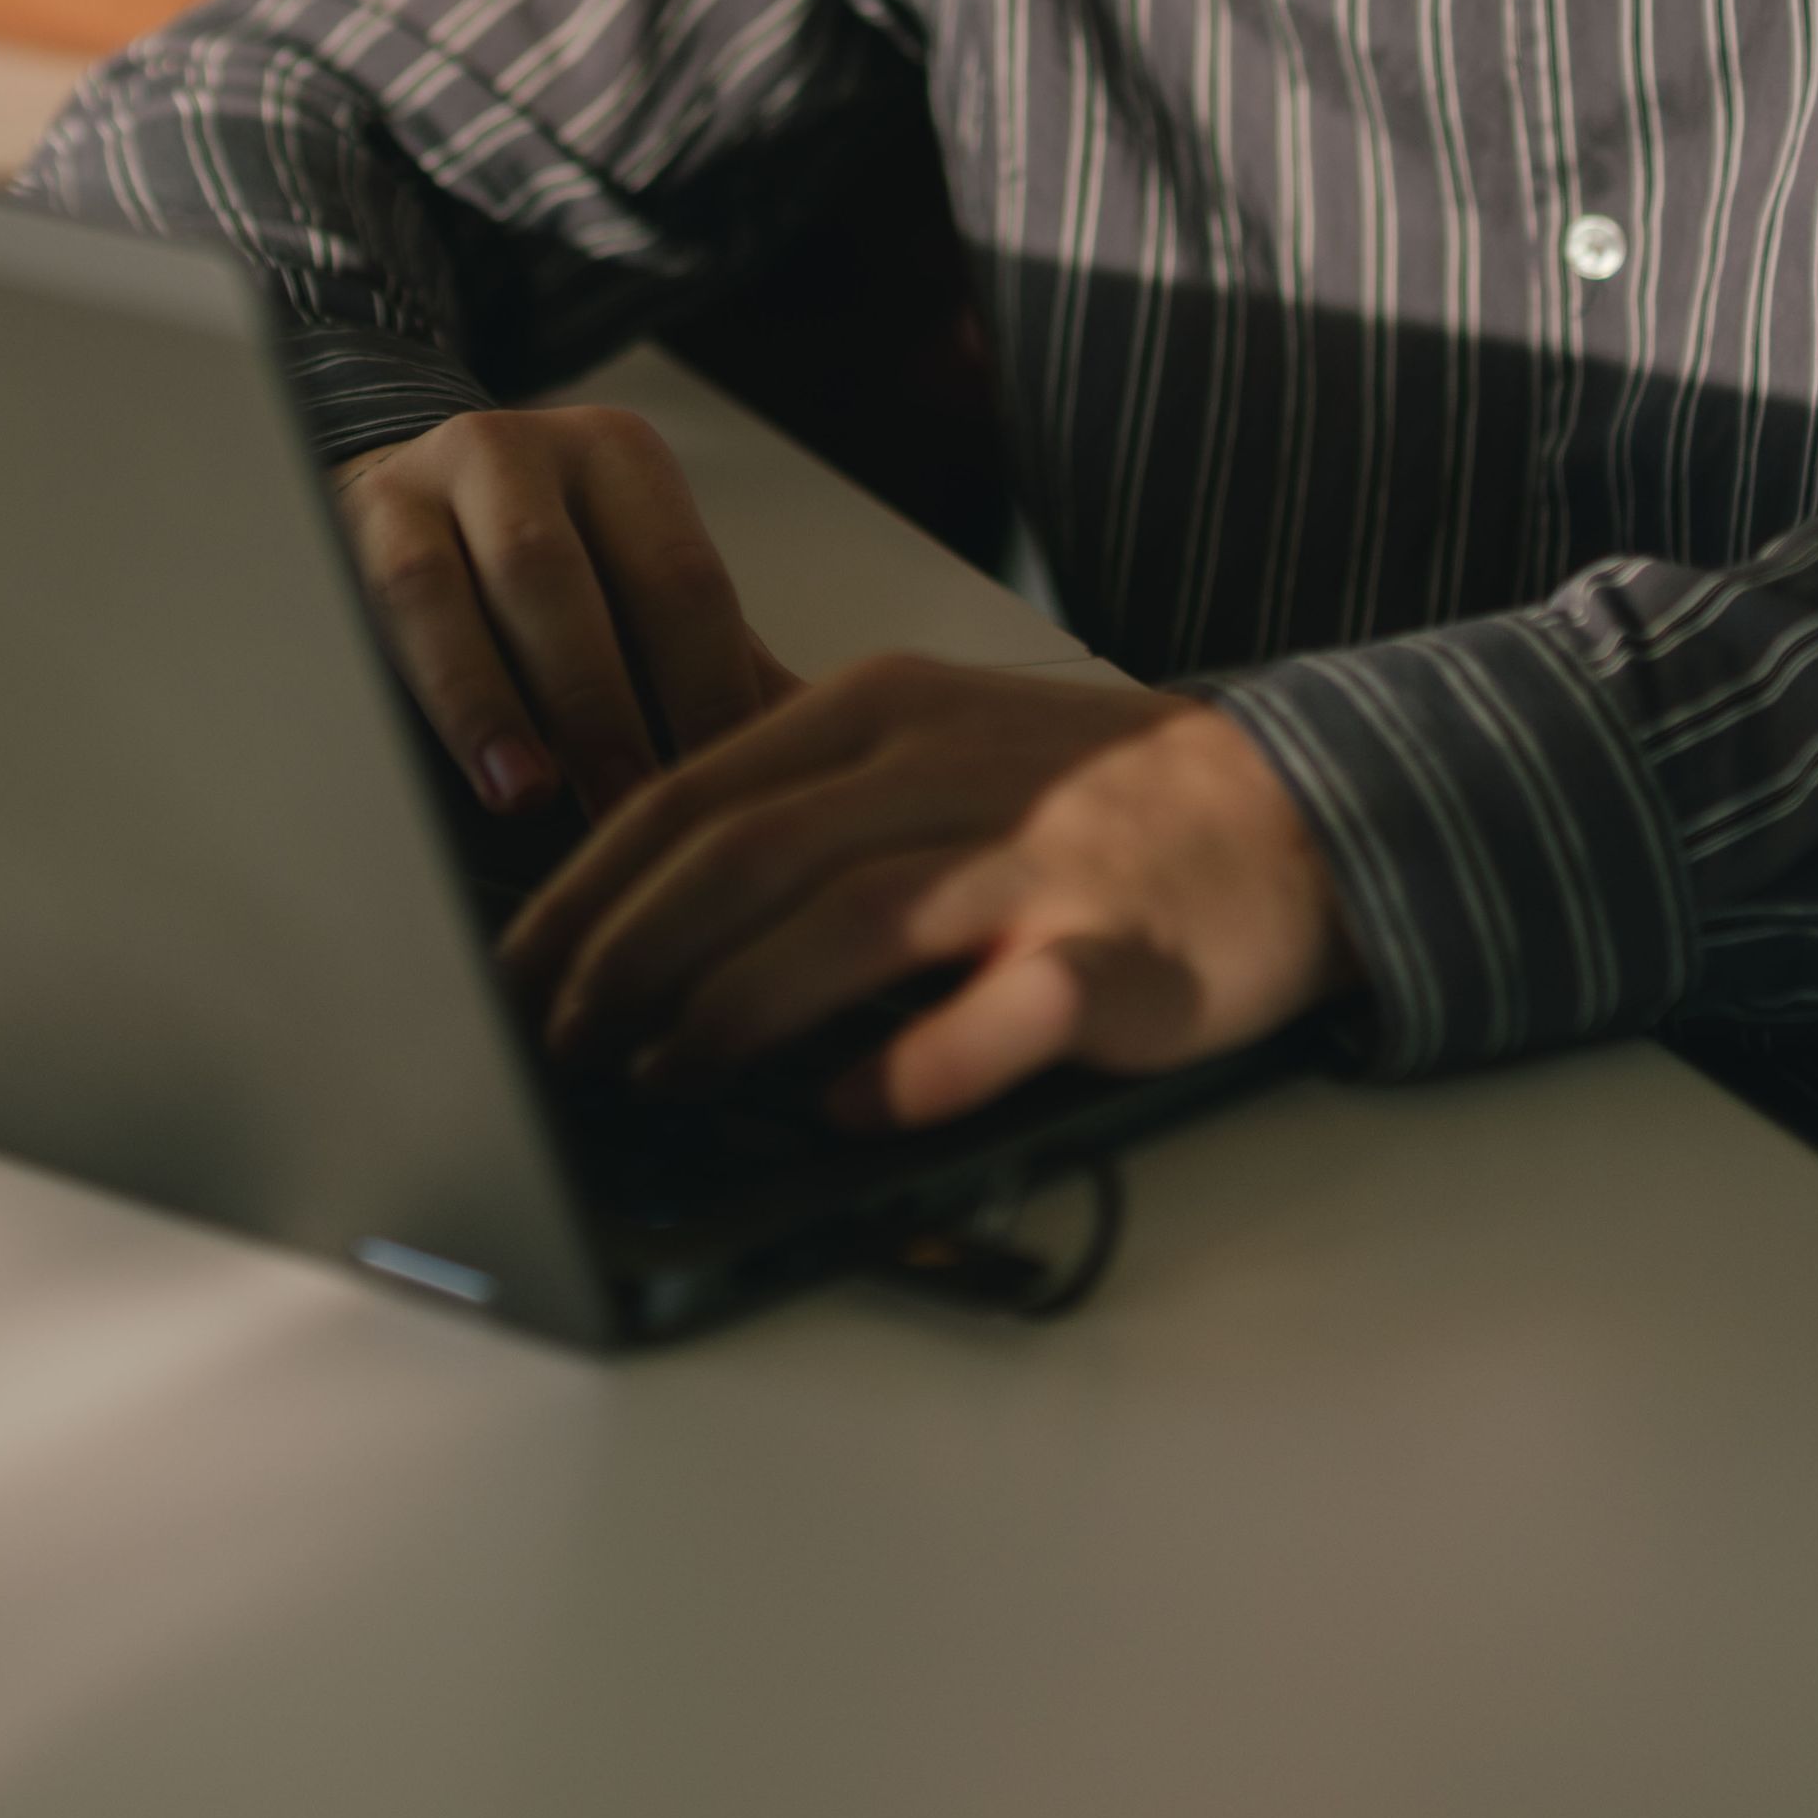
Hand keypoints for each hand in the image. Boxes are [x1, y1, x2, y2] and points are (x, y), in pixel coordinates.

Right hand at [334, 404, 795, 818]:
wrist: (402, 492)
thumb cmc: (546, 572)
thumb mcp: (633, 600)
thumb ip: (717, 671)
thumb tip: (819, 763)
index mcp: (622, 461)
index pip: (679, 580)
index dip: (706, 691)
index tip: (729, 793)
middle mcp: (529, 448)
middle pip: (565, 578)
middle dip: (600, 707)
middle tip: (631, 813)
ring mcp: (433, 475)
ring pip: (462, 585)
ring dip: (498, 701)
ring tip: (531, 796)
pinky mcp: (360, 516)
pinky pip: (396, 604)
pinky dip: (438, 690)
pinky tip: (465, 761)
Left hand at [500, 656, 1343, 1133]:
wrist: (1302, 809)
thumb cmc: (1091, 800)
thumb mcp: (934, 747)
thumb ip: (803, 806)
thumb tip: (635, 903)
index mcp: (884, 709)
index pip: (691, 793)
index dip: (586, 890)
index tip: (516, 969)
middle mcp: (948, 765)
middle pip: (742, 855)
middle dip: (624, 960)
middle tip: (559, 1045)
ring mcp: (1037, 856)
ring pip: (843, 922)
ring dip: (729, 1012)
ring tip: (660, 1079)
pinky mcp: (1113, 950)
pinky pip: (992, 1017)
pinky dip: (907, 1067)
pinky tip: (845, 1108)